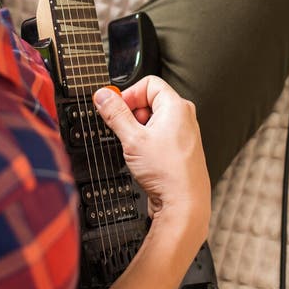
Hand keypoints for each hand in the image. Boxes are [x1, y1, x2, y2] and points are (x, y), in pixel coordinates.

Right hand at [93, 77, 210, 245]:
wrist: (184, 206)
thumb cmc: (168, 174)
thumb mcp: (132, 139)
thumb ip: (115, 114)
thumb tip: (104, 96)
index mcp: (176, 107)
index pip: (149, 83)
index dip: (129, 94)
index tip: (116, 108)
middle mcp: (184, 117)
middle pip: (150, 100)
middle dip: (132, 113)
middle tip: (123, 130)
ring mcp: (183, 134)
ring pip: (153, 119)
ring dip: (138, 129)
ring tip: (134, 147)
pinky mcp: (179, 149)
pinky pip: (159, 135)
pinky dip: (146, 141)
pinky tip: (142, 157)